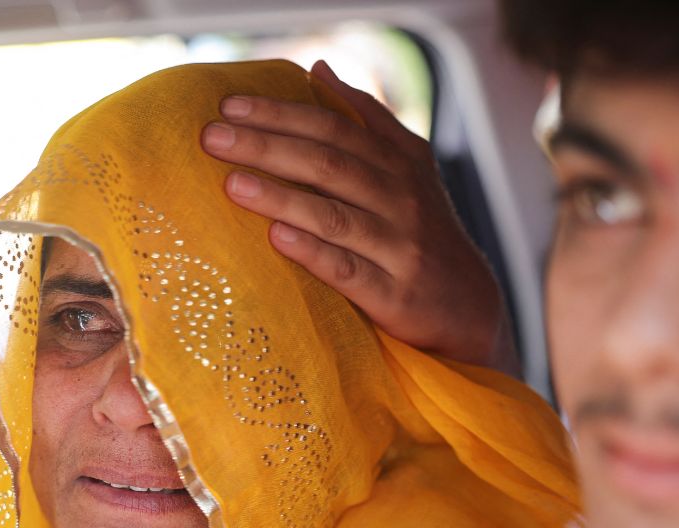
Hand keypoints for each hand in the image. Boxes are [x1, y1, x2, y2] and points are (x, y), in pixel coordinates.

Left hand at [200, 60, 518, 376]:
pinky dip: (313, 252)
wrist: (467, 307)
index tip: (230, 106)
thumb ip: (366, 118)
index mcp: (396, 164)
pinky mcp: (393, 294)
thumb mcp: (407, 167)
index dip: (283, 114)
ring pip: (334, 216)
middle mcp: (400, 199)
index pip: (334, 128)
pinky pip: (348, 270)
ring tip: (232, 184)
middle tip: (211, 138)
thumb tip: (318, 69)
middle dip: (267, 147)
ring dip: (281, 197)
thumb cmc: (421, 231)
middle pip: (328, 164)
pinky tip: (276, 238)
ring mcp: (398, 247)